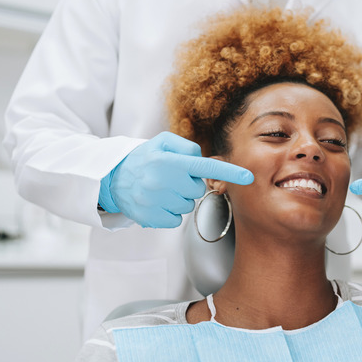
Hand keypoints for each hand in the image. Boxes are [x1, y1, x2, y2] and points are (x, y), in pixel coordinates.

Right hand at [99, 131, 252, 227]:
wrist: (112, 179)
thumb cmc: (144, 159)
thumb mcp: (162, 143)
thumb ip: (186, 147)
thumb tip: (202, 159)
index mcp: (168, 162)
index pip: (205, 167)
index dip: (229, 172)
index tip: (248, 177)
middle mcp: (162, 182)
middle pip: (197, 189)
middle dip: (189, 184)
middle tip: (171, 178)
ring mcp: (156, 202)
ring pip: (187, 205)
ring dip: (179, 198)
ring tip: (161, 189)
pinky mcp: (152, 218)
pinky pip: (176, 219)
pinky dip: (170, 212)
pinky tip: (157, 202)